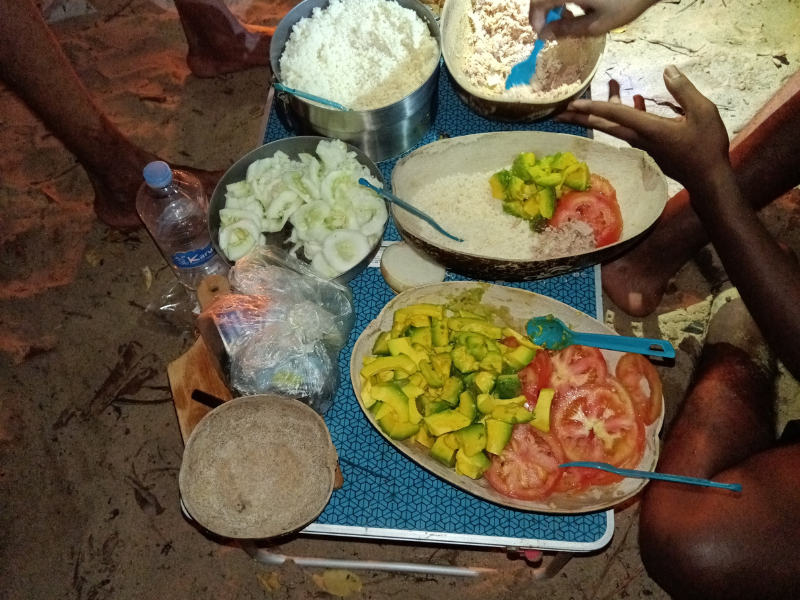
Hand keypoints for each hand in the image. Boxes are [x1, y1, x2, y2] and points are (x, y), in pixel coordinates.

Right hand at [529, 0, 656, 37]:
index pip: (537, 2)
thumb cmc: (625, 4)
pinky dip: (568, 0)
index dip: (535, 19)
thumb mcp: (596, 24)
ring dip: (556, 4)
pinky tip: (580, 6)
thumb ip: (567, 30)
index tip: (542, 35)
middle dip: (544, 12)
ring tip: (569, 18)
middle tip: (553, 29)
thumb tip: (544, 35)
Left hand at [556, 66, 730, 192]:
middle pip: (604, 124)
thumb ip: (683, 91)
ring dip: (609, 106)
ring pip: (617, 124)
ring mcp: (643, 143)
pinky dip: (629, 111)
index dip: (592, 107)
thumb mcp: (703, 112)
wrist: (707, 178)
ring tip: (610, 83)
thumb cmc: (706, 147)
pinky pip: (631, 126)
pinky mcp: (650, 145)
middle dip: (581, 116)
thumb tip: (667, 70)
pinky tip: (636, 98)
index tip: (571, 104)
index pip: (615, 115)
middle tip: (559, 111)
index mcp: (648, 129)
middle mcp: (639, 137)